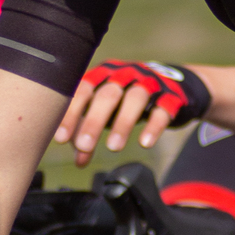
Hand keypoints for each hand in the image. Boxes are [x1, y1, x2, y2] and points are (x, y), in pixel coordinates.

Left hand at [54, 60, 211, 165]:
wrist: (173, 85)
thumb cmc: (127, 100)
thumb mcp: (106, 112)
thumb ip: (90, 131)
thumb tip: (79, 160)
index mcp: (103, 75)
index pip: (83, 90)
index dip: (71, 113)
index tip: (61, 138)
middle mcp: (125, 75)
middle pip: (108, 94)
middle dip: (94, 120)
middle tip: (85, 146)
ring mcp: (149, 83)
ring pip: (135, 98)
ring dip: (123, 123)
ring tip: (113, 148)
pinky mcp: (171, 96)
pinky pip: (163, 109)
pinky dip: (153, 126)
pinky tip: (145, 143)